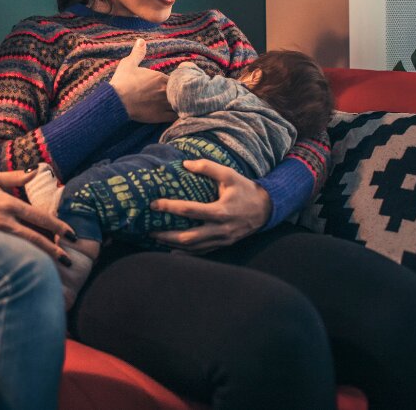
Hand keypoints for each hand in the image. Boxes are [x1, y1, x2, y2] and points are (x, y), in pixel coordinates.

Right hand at [0, 169, 76, 263]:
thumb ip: (16, 177)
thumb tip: (38, 171)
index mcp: (8, 204)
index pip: (39, 217)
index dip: (58, 226)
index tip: (73, 235)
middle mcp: (3, 222)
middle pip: (34, 239)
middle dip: (55, 251)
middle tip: (69, 260)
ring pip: (22, 251)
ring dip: (40, 260)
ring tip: (55, 269)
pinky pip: (7, 256)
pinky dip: (20, 262)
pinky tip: (30, 269)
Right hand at [110, 39, 174, 122]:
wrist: (115, 101)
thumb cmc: (122, 82)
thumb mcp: (128, 64)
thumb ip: (137, 53)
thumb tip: (141, 40)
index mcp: (160, 78)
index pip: (177, 79)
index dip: (176, 81)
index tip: (173, 84)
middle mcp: (165, 90)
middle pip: (181, 91)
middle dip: (180, 92)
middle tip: (179, 94)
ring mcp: (164, 104)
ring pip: (181, 104)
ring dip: (182, 104)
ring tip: (181, 105)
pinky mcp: (161, 116)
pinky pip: (176, 116)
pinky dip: (179, 115)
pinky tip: (179, 115)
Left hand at [149, 159, 271, 251]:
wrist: (266, 209)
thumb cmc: (245, 189)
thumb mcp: (229, 174)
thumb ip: (208, 167)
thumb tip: (185, 163)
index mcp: (221, 211)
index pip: (190, 211)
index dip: (170, 207)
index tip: (154, 204)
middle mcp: (220, 229)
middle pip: (188, 237)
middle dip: (166, 236)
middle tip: (149, 230)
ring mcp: (222, 240)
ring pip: (193, 248)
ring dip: (173, 245)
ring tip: (156, 239)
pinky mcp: (223, 245)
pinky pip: (201, 252)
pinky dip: (185, 252)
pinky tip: (172, 249)